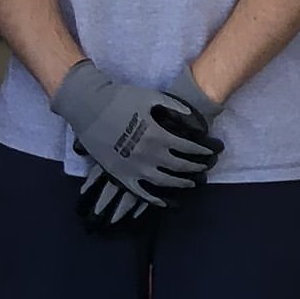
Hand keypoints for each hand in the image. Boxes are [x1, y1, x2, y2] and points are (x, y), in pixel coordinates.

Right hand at [55, 59, 217, 212]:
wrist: (88, 106)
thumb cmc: (121, 98)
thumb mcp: (152, 97)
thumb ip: (174, 107)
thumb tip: (192, 118)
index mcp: (158, 135)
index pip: (188, 148)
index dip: (202, 151)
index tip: (211, 152)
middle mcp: (149, 155)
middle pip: (180, 167)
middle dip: (196, 168)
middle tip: (205, 168)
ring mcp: (134, 168)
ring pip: (164, 182)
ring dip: (180, 184)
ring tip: (190, 183)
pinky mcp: (120, 175)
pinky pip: (140, 192)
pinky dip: (154, 199)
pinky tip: (165, 201)